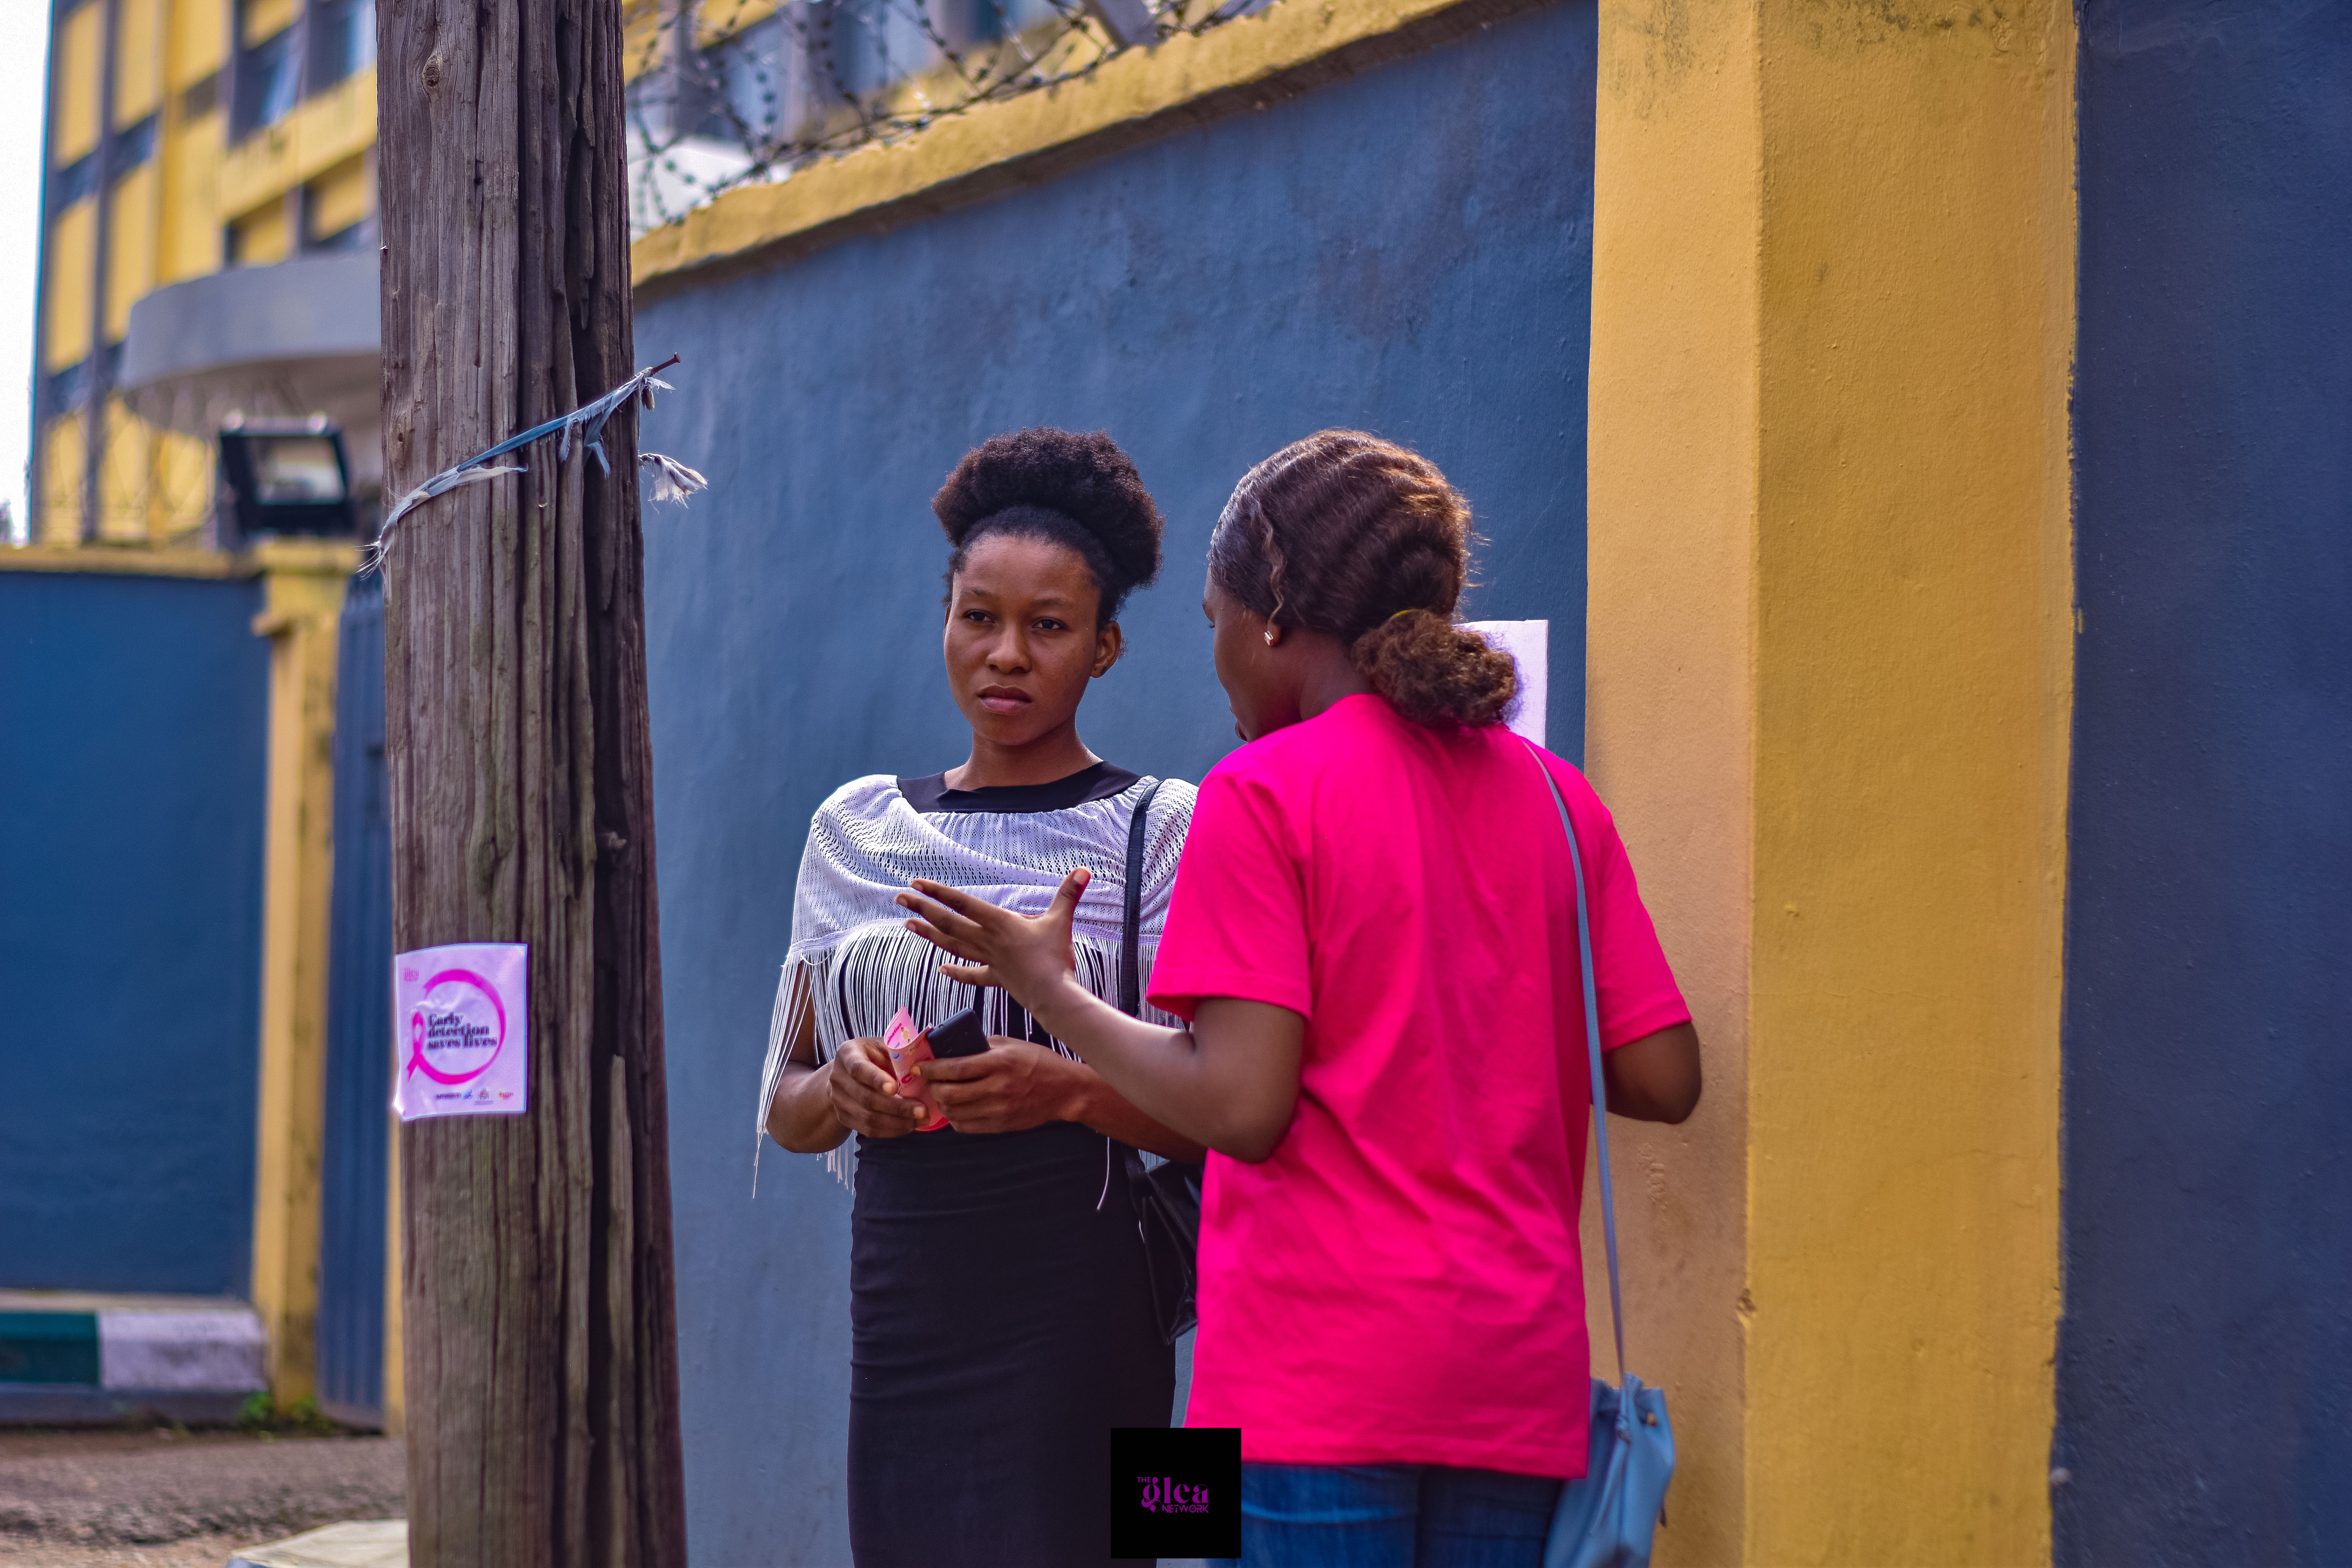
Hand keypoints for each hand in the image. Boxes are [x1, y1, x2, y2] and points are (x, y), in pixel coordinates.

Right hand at [826, 1037, 926, 1138]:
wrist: (847, 1073)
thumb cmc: (872, 1056)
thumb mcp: (882, 1046)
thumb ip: (898, 1052)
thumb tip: (924, 1065)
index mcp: (848, 1055)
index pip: (858, 1069)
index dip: (876, 1079)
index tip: (895, 1088)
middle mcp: (838, 1078)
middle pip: (866, 1098)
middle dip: (896, 1107)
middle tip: (921, 1110)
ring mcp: (838, 1100)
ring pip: (867, 1118)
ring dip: (897, 1122)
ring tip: (920, 1120)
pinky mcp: (844, 1117)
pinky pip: (868, 1130)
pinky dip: (890, 1131)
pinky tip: (908, 1126)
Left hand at [898, 868, 1089, 1017]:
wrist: (1054, 996)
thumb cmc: (1056, 957)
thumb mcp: (1061, 921)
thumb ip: (1068, 895)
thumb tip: (1084, 870)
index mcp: (1000, 923)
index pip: (963, 904)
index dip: (939, 892)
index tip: (917, 883)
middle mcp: (988, 941)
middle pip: (948, 923)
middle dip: (923, 909)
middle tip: (901, 898)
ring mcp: (989, 961)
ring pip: (953, 945)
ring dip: (929, 935)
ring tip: (909, 924)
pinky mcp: (996, 978)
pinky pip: (972, 974)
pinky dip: (957, 971)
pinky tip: (942, 968)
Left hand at [917, 1039, 1086, 1134]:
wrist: (1065, 1090)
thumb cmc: (1038, 1062)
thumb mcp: (1011, 1045)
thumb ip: (982, 1046)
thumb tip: (953, 1048)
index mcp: (999, 1063)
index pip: (955, 1068)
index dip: (932, 1069)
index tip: (921, 1067)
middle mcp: (997, 1088)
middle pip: (950, 1093)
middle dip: (932, 1086)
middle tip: (930, 1080)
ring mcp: (999, 1110)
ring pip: (954, 1112)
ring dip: (941, 1102)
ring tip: (941, 1093)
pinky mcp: (1001, 1125)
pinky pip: (966, 1126)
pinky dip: (954, 1117)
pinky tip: (955, 1107)